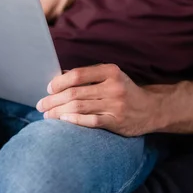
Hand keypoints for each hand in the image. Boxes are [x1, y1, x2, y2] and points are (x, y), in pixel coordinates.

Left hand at [36, 64, 162, 136]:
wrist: (152, 109)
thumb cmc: (125, 91)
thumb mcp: (111, 77)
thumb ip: (89, 75)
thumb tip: (61, 76)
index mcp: (110, 71)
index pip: (78, 75)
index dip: (59, 82)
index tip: (49, 88)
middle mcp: (113, 87)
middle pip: (75, 93)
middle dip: (53, 100)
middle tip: (41, 105)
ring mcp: (115, 105)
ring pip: (79, 107)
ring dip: (59, 112)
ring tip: (47, 115)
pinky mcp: (116, 121)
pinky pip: (91, 121)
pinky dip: (75, 121)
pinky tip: (63, 121)